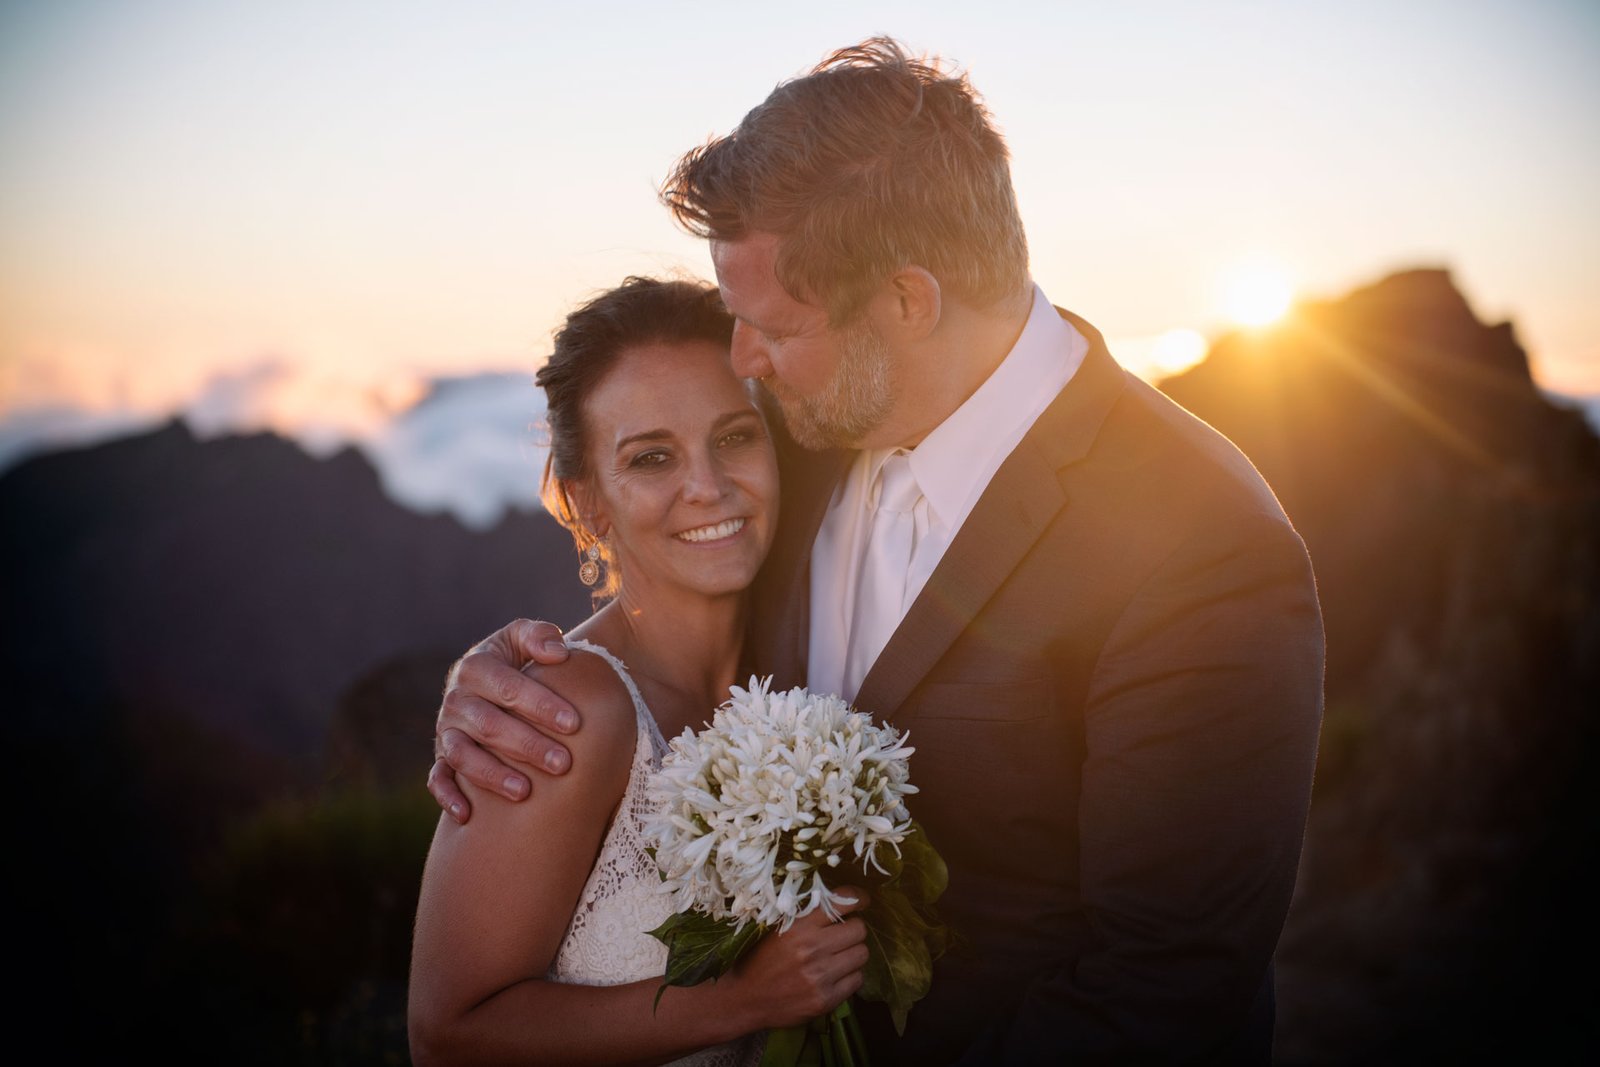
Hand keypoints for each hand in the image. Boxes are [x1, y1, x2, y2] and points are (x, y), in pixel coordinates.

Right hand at [428, 619, 579, 822]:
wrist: (487, 681)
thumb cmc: (515, 659)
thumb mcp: (522, 637)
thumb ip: (538, 635)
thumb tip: (558, 653)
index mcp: (475, 667)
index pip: (508, 687)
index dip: (540, 705)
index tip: (574, 724)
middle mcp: (456, 700)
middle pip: (489, 725)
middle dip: (527, 745)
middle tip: (564, 764)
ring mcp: (446, 730)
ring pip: (462, 755)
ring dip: (492, 775)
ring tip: (525, 792)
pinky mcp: (441, 756)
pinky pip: (437, 778)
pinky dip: (446, 796)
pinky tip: (467, 814)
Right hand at [727, 887, 871, 1029]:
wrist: (744, 999)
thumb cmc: (760, 960)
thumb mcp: (776, 928)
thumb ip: (805, 915)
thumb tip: (840, 900)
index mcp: (798, 926)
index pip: (843, 903)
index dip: (859, 898)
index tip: (862, 901)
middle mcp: (812, 949)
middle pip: (859, 930)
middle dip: (854, 930)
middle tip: (843, 935)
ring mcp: (820, 976)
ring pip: (862, 954)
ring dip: (853, 953)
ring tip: (838, 957)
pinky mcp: (826, 1000)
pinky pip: (857, 980)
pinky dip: (850, 977)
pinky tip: (834, 976)